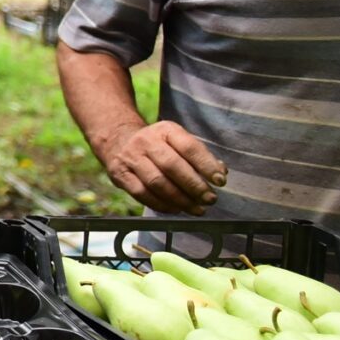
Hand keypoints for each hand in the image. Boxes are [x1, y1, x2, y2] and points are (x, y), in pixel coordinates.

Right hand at [94, 120, 226, 214]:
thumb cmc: (158, 145)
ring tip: (197, 209)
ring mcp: (130, 158)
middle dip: (194, 186)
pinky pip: (142, 193)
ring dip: (180, 199)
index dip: (206, 165)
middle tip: (210, 199)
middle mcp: (146, 141)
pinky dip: (161, 205)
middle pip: (172, 166)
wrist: (119, 140)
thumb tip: (220, 173)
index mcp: (165, 130)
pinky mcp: (120, 174)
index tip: (220, 181)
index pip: (188, 147)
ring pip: (157, 182)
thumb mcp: (177, 141)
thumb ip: (199, 156)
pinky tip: (176, 209)